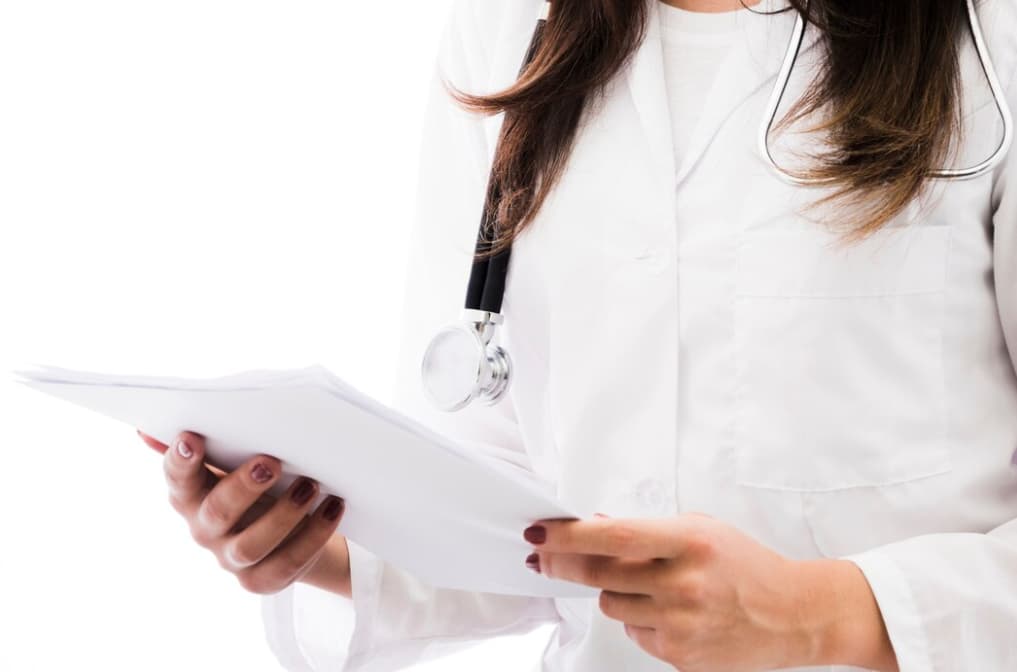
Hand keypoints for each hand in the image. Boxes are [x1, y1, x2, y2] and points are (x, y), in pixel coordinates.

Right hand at [138, 430, 350, 596]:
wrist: (288, 531)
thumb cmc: (257, 484)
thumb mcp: (237, 462)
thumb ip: (214, 442)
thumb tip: (151, 428)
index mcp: (192, 495)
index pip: (177, 478)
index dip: (180, 461)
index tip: (192, 437)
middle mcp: (205, 529)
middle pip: (217, 512)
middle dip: (243, 486)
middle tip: (272, 462)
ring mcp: (230, 558)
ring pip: (250, 545)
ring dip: (284, 514)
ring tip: (311, 485)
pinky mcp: (260, 580)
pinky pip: (286, 563)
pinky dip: (314, 535)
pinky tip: (333, 508)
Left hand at [522, 513, 897, 671]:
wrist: (793, 614)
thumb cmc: (746, 565)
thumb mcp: (701, 529)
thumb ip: (646, 531)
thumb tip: (591, 526)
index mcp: (690, 542)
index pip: (613, 536)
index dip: (569, 536)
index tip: (540, 532)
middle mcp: (684, 584)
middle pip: (598, 575)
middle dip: (564, 564)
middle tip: (547, 557)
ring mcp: (681, 624)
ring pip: (610, 605)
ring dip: (615, 592)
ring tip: (649, 585)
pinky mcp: (679, 656)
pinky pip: (632, 632)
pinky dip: (639, 619)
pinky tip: (669, 612)